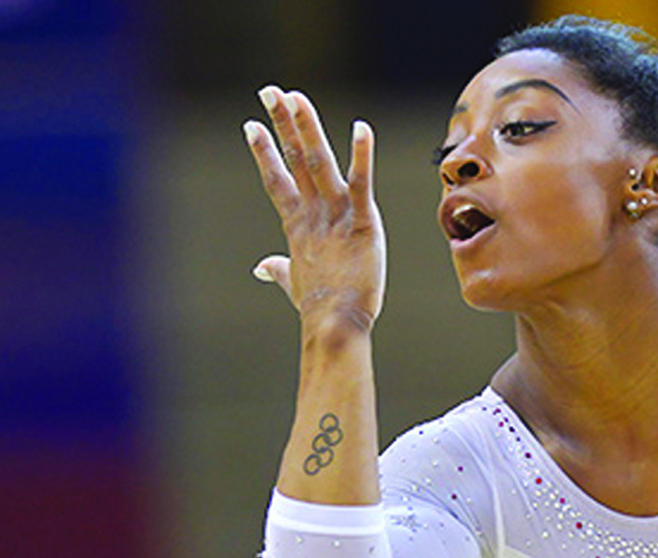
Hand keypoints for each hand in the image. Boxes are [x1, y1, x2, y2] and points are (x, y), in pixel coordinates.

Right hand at [244, 85, 385, 332]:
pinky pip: (362, 183)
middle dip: (282, 124)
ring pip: (319, 163)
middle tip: (270, 91)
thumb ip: (277, 269)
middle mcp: (312, 214)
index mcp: (296, 225)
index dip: (264, 151)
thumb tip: (261, 267)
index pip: (276, 179)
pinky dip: (361, 155)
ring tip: (296, 97)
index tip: (251, 124)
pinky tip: (361, 127)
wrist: (335, 322)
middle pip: (294, 160)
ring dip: (308, 128)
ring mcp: (336, 215)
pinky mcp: (362, 221)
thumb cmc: (318, 307)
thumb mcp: (293, 282)